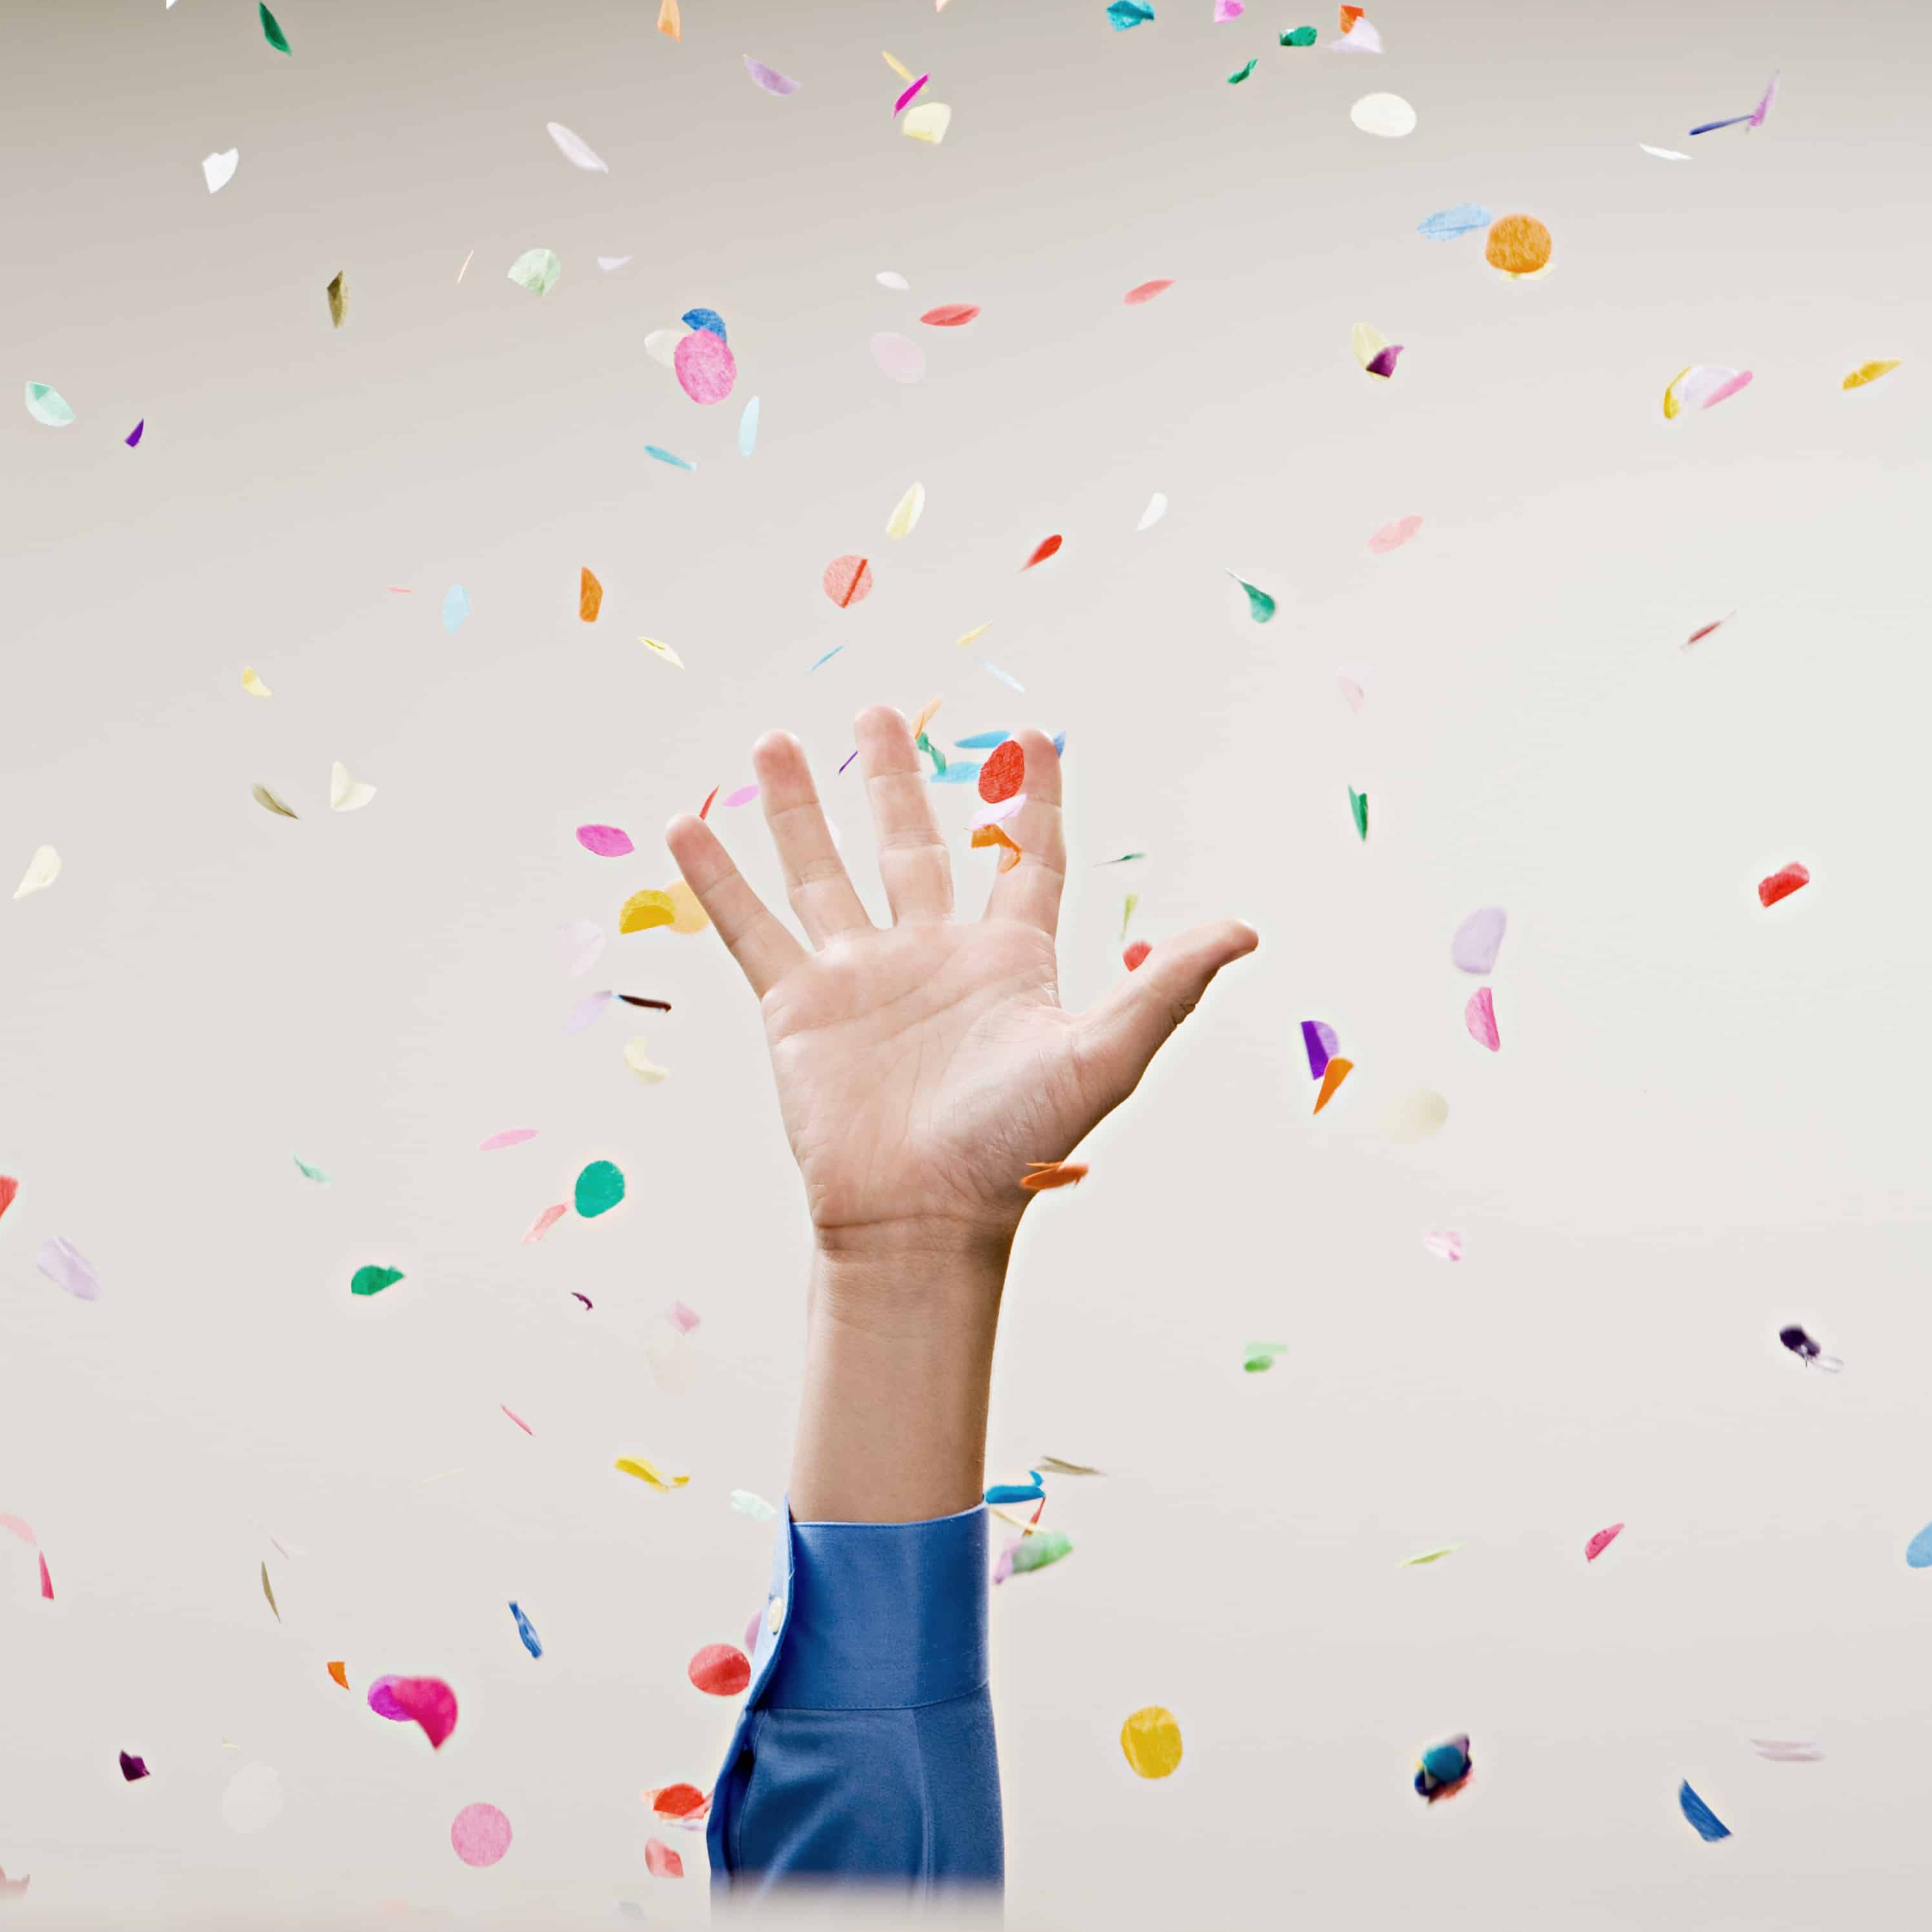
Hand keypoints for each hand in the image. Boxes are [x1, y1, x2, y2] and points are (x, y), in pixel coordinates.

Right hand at [665, 709, 1255, 1261]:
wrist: (920, 1218)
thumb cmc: (1016, 1148)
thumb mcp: (1102, 1055)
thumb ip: (1166, 986)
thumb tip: (1247, 929)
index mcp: (1005, 961)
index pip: (1024, 860)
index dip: (1032, 801)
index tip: (1036, 739)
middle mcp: (928, 955)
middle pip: (910, 845)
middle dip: (892, 778)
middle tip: (875, 713)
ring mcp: (858, 976)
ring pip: (821, 870)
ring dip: (796, 808)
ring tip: (773, 742)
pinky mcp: (796, 1005)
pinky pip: (751, 926)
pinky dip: (716, 878)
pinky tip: (684, 827)